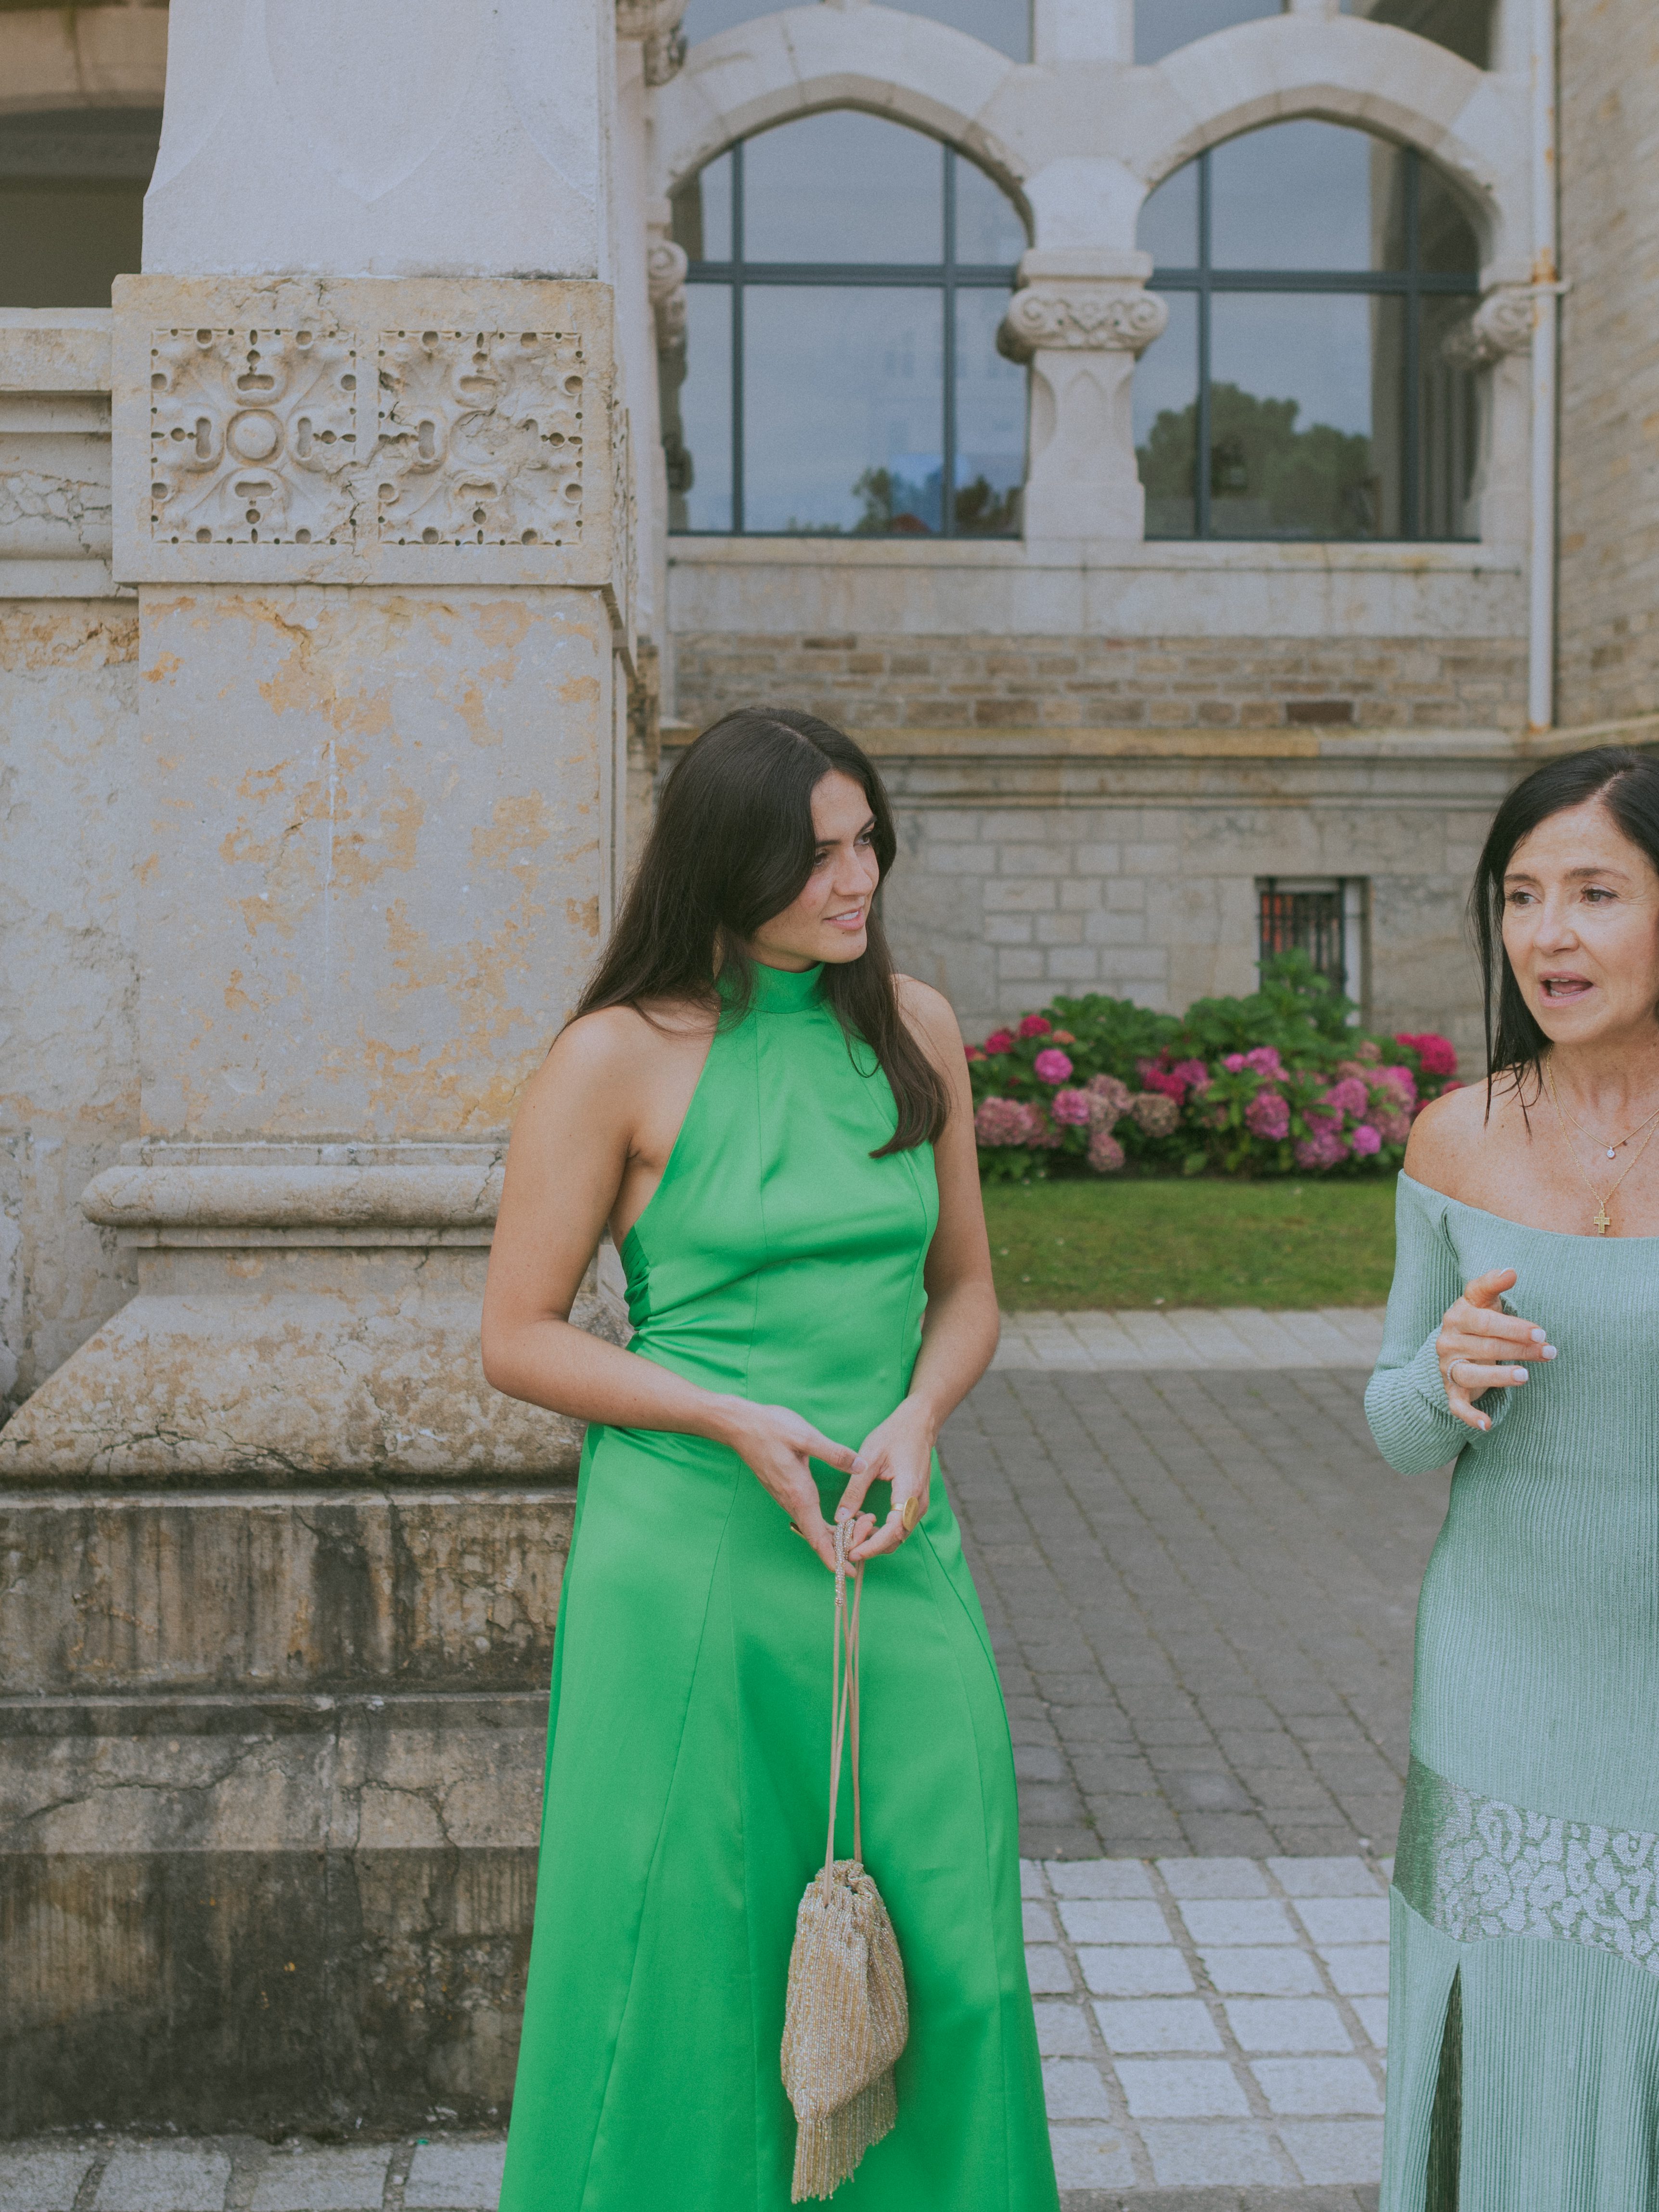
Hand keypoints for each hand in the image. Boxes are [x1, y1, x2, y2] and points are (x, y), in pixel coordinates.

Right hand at [717, 1399, 863, 1570]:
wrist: (740, 1425)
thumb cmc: (771, 1429)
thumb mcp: (806, 1437)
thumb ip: (835, 1453)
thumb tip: (861, 1465)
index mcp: (799, 1494)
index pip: (817, 1537)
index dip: (834, 1558)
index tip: (849, 1573)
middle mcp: (792, 1501)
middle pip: (818, 1536)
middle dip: (843, 1545)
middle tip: (869, 1538)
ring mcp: (786, 1497)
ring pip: (813, 1526)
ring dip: (836, 1534)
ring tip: (862, 1528)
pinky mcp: (785, 1490)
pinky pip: (807, 1515)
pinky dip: (826, 1523)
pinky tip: (841, 1516)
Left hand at [837, 1397, 934, 1562]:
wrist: (918, 1423)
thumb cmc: (894, 1435)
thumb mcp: (869, 1459)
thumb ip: (855, 1490)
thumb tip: (840, 1518)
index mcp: (909, 1491)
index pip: (893, 1531)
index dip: (872, 1545)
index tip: (852, 1551)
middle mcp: (918, 1502)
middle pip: (896, 1539)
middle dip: (870, 1546)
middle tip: (845, 1542)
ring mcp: (919, 1504)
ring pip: (898, 1535)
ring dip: (875, 1538)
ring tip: (850, 1530)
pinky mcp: (915, 1502)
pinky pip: (899, 1525)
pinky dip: (881, 1530)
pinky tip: (863, 1519)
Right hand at [1436, 1266, 1555, 1432]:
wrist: (1454, 1346)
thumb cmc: (1478, 1320)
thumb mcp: (1483, 1299)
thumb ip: (1492, 1284)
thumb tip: (1511, 1271)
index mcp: (1457, 1315)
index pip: (1485, 1320)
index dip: (1514, 1327)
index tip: (1542, 1332)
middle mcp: (1447, 1340)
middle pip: (1486, 1346)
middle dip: (1520, 1349)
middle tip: (1550, 1352)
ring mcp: (1447, 1365)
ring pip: (1471, 1373)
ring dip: (1498, 1376)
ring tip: (1526, 1376)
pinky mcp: (1450, 1389)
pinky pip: (1457, 1404)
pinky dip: (1470, 1415)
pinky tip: (1487, 1425)